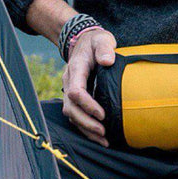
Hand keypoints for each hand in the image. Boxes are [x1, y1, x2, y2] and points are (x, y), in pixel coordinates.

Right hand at [62, 26, 117, 145]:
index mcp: (76, 69)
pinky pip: (76, 115)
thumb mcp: (102, 39)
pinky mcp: (74, 97)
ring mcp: (70, 90)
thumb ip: (104, 48)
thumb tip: (108, 61)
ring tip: (103, 140)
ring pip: (71, 114)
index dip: (87, 105)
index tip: (102, 114)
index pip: (76, 91)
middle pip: (70, 107)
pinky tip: (98, 136)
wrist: (84, 42)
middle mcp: (69, 81)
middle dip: (85, 122)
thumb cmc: (96, 42)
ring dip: (85, 129)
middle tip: (103, 132)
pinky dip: (85, 127)